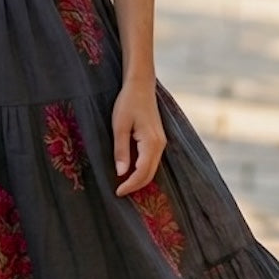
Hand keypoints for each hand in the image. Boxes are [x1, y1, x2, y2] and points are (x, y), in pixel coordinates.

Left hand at [112, 79, 165, 196]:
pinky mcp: (158, 139)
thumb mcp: (119, 126)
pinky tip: (131, 170)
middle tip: (119, 192)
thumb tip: (121, 173)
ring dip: (139, 178)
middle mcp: (160, 145)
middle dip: (136, 186)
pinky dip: (142, 169)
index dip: (130, 185)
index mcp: (151, 143)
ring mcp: (161, 142)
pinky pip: (152, 160)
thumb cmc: (128, 103)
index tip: (117, 192)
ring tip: (123, 185)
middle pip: (150, 174)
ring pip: (152, 168)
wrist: (140, 85)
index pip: (142, 172)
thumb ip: (121, 150)